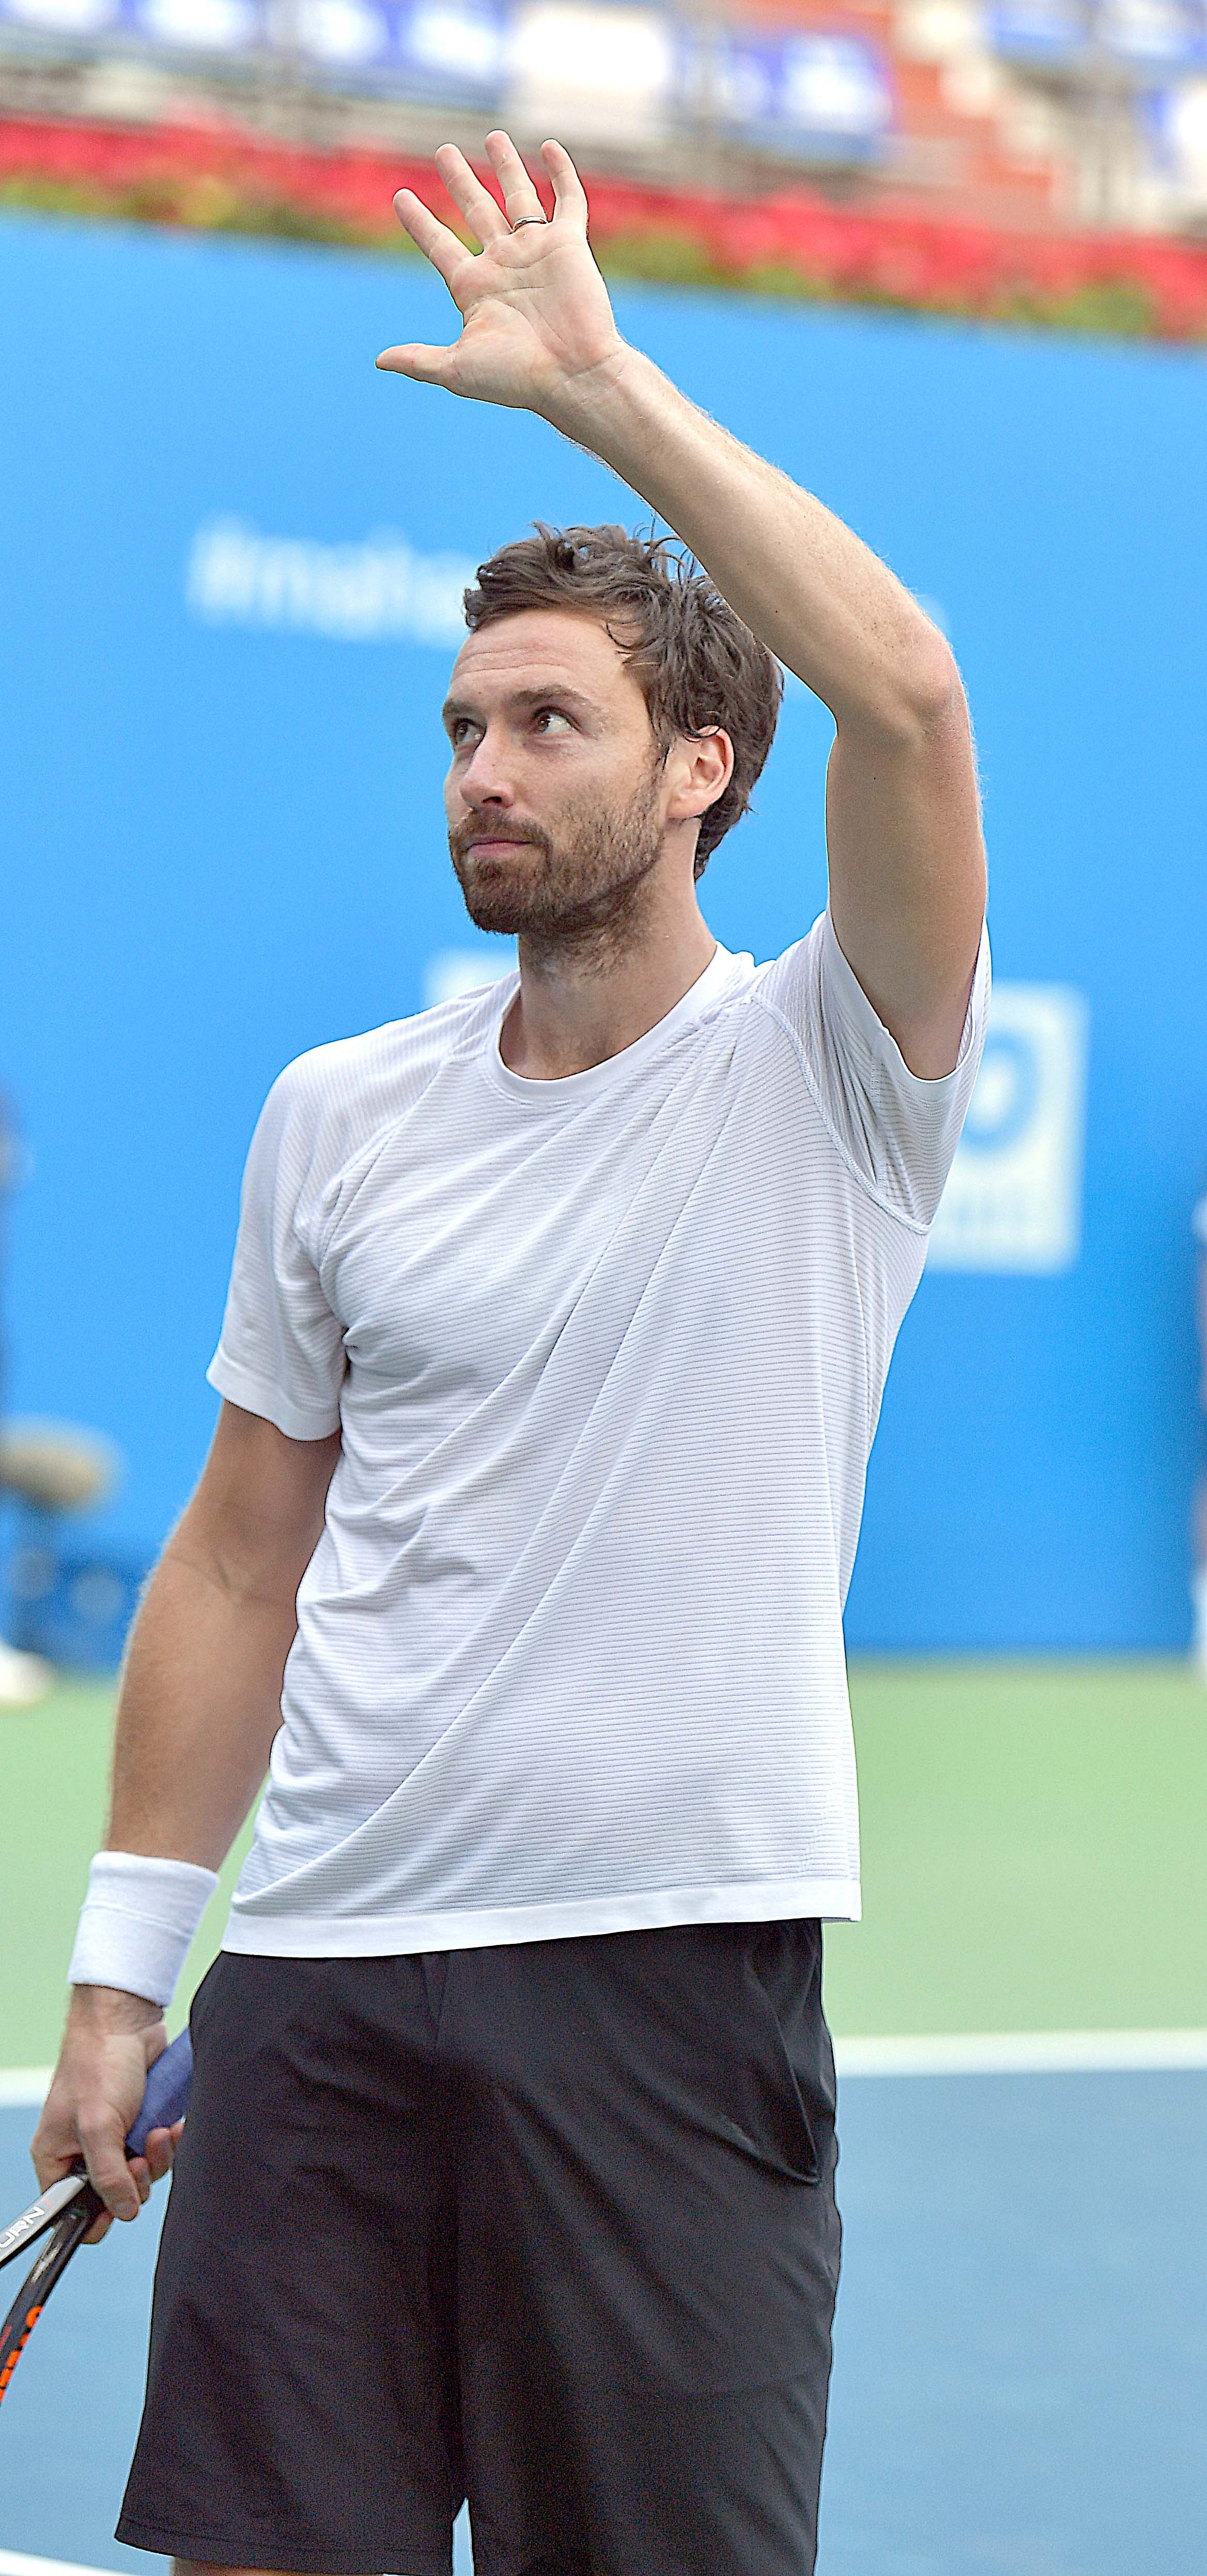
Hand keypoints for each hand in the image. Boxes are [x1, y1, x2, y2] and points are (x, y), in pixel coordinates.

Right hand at [31, 1989, 182, 2242]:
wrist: (128, 2021)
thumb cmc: (99, 2064)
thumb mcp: (98, 2125)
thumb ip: (108, 2174)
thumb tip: (124, 2212)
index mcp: (57, 2156)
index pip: (70, 2210)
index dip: (96, 2217)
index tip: (120, 2210)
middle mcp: (84, 2151)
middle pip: (115, 2195)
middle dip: (136, 2179)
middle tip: (141, 2155)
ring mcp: (115, 2138)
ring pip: (143, 2175)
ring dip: (158, 2158)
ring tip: (159, 2131)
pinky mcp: (140, 2123)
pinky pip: (160, 2152)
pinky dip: (169, 2142)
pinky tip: (172, 2124)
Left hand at [376, 132, 624, 419]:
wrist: (574, 375)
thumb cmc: (518, 377)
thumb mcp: (458, 369)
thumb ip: (419, 360)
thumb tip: (378, 361)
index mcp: (474, 288)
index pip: (439, 245)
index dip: (419, 221)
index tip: (401, 196)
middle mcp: (503, 264)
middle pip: (476, 210)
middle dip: (459, 180)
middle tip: (443, 151)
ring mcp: (536, 252)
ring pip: (518, 197)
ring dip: (506, 166)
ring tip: (493, 136)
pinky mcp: (570, 246)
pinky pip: (567, 202)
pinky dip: (561, 174)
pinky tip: (550, 148)